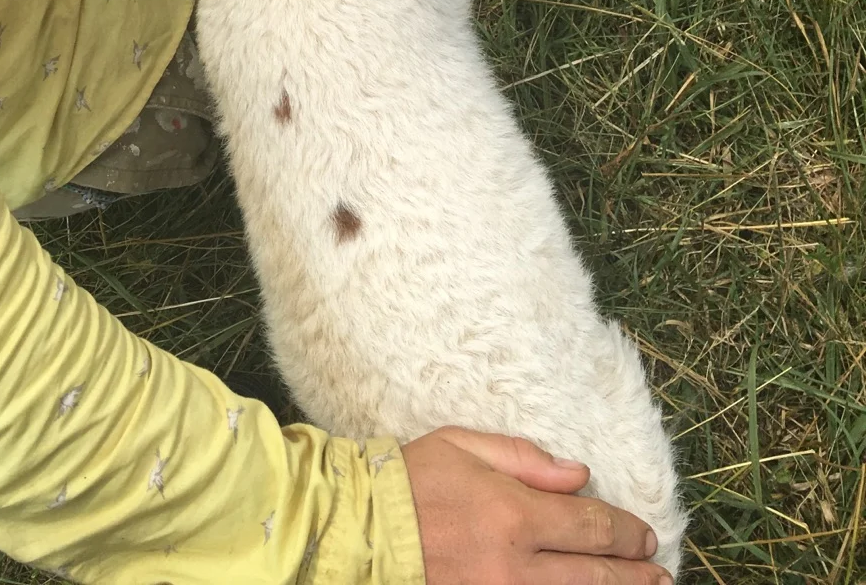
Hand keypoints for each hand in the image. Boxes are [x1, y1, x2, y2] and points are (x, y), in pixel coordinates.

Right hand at [401, 428, 671, 584]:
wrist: (358, 532)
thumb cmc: (410, 481)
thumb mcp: (463, 446)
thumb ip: (524, 458)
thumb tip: (579, 475)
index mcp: (512, 513)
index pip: (591, 527)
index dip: (626, 533)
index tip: (644, 536)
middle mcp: (515, 564)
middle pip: (594, 574)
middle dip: (634, 574)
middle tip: (658, 573)